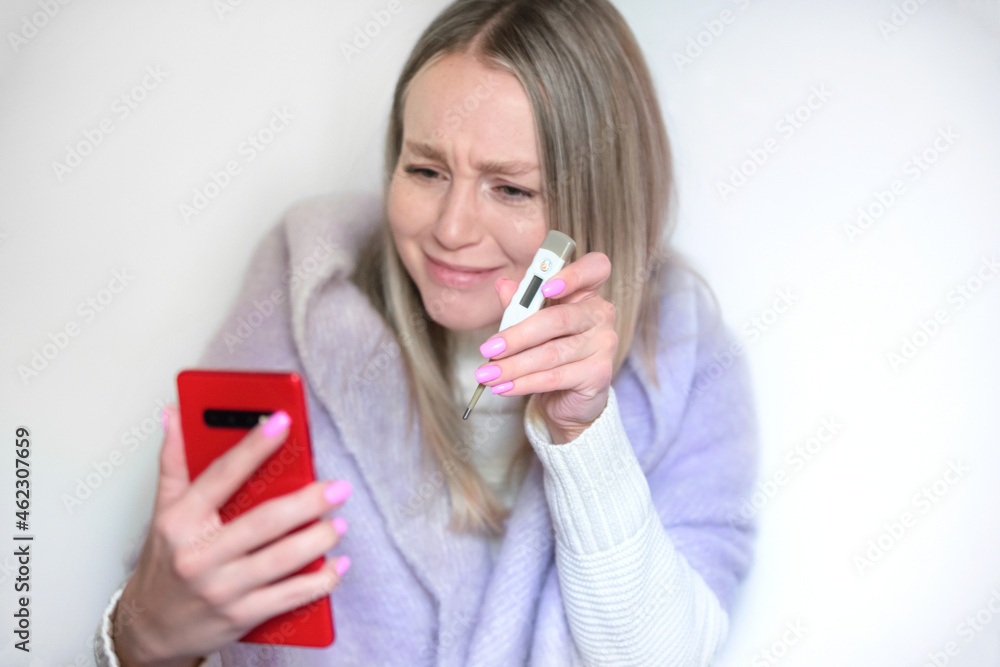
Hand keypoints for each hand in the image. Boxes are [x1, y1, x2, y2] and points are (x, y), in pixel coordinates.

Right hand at [113, 405, 350, 665]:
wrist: (150, 629)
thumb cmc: (164, 565)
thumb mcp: (162, 512)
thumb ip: (174, 463)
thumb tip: (175, 416)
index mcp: (180, 523)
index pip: (222, 476)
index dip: (254, 446)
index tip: (282, 421)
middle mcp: (200, 556)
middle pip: (264, 522)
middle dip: (308, 502)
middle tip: (338, 488)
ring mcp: (222, 589)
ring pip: (282, 560)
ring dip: (318, 540)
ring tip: (339, 523)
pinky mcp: (241, 616)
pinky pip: (289, 596)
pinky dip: (320, 581)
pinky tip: (337, 565)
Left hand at [476, 252, 617, 443]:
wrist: (569, 396)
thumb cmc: (551, 351)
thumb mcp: (532, 324)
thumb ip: (520, 305)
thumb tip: (503, 285)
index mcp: (586, 293)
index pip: (594, 269)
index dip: (572, 275)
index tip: (543, 288)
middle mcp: (600, 315)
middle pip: (558, 319)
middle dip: (517, 336)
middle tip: (489, 348)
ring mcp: (603, 345)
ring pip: (551, 353)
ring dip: (513, 366)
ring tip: (487, 374)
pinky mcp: (599, 374)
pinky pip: (554, 377)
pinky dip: (523, 383)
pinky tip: (504, 387)